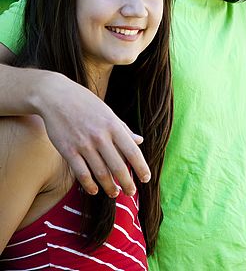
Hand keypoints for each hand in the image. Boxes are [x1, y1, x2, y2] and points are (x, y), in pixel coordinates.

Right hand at [32, 72, 150, 196]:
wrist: (55, 96)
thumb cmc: (85, 103)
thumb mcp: (108, 112)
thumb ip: (124, 129)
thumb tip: (140, 141)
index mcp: (113, 125)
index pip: (132, 151)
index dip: (141, 167)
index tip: (146, 178)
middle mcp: (100, 136)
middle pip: (118, 167)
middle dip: (127, 183)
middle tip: (131, 192)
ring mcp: (83, 144)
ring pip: (100, 173)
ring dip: (109, 187)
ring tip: (114, 193)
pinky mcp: (68, 151)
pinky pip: (81, 173)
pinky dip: (89, 185)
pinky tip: (94, 190)